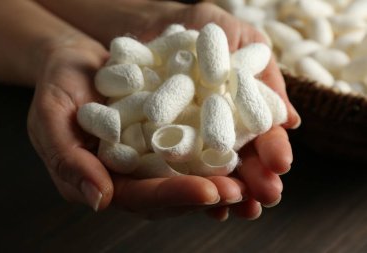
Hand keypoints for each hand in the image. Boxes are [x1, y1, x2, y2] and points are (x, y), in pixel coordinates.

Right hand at [27, 35, 246, 216]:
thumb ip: (68, 160)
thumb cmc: (57, 89)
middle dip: (206, 194)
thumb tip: (99, 200)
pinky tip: (239, 149)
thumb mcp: (50, 120)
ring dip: (218, 178)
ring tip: (249, 177)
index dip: (174, 195)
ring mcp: (149, 157)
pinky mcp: (164, 135)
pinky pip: (191, 147)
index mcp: (104, 180)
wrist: (75, 62)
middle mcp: (131, 175)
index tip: (209, 191)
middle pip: (171, 193)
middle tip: (241, 190)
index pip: (140, 197)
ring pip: (186, 175)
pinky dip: (214, 151)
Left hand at [167, 2, 300, 219]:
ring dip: (224, 191)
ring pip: (207, 171)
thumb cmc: (198, 27)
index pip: (260, 135)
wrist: (148, 24)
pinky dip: (182, 185)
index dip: (272, 149)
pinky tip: (196, 200)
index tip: (281, 164)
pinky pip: (168, 169)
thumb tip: (293, 121)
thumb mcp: (235, 38)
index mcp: (237, 110)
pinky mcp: (153, 143)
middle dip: (254, 178)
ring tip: (235, 206)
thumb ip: (264, 74)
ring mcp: (184, 139)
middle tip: (267, 195)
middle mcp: (213, 130)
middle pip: (237, 160)